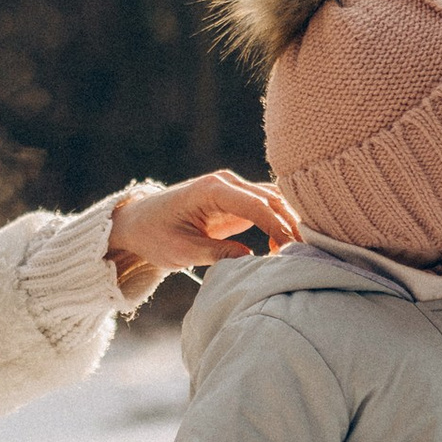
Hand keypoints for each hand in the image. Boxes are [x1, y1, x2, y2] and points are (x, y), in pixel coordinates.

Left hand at [110, 171, 301, 281]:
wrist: (139, 222)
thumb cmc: (155, 235)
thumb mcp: (182, 251)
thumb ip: (216, 253)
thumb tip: (251, 257)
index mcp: (212, 190)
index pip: (256, 205)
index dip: (277, 228)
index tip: (290, 252)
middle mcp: (226, 183)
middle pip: (271, 199)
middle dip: (290, 226)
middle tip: (303, 256)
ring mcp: (233, 190)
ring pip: (274, 201)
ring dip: (288, 223)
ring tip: (297, 253)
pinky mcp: (236, 201)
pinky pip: (266, 207)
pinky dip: (279, 223)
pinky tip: (283, 247)